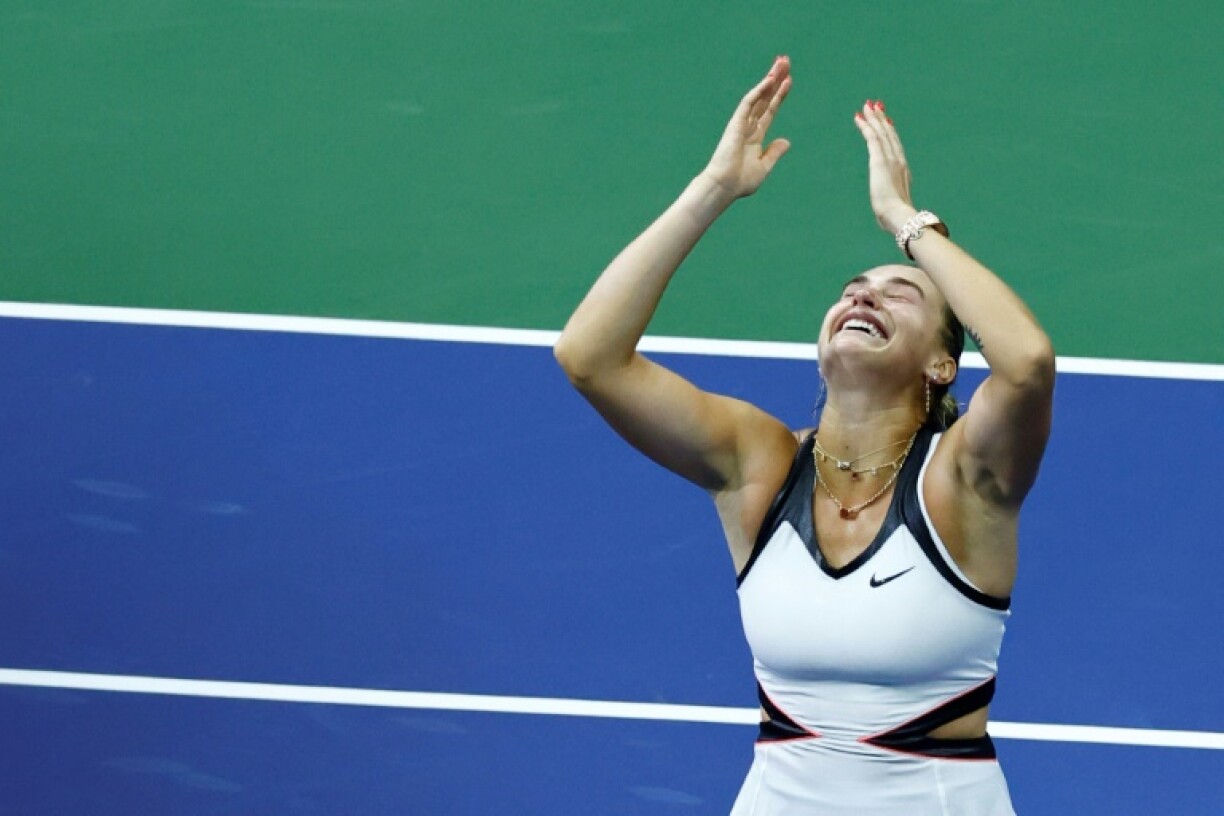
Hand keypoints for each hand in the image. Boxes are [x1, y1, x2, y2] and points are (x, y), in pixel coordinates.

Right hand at [700, 56, 792, 199]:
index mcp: (755, 137)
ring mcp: (741, 124)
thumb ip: (774, 153)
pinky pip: (748, 103)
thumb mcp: (764, 167)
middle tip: (785, 61)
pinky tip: (770, 80)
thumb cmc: (740, 182)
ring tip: (782, 62)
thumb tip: (786, 141)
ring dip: (770, 79)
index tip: (789, 80)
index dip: (779, 95)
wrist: (724, 186)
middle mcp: (748, 127)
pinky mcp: (736, 123)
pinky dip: (759, 91)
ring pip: (758, 95)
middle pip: (765, 97)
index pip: (769, 110)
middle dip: (775, 80)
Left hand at [854, 100, 917, 233]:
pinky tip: (859, 117)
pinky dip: (866, 126)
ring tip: (867, 106)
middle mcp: (899, 161)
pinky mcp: (880, 161)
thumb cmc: (896, 218)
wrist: (899, 217)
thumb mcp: (893, 206)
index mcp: (903, 171)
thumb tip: (887, 213)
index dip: (890, 133)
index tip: (886, 122)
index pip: (895, 147)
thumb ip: (891, 203)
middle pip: (890, 135)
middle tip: (875, 106)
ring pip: (881, 132)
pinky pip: (872, 138)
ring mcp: (891, 159)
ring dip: (874, 118)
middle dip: (882, 119)